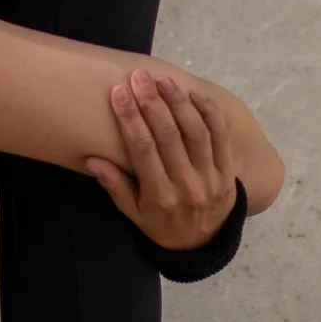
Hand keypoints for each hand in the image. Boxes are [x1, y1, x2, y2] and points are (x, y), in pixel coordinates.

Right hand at [85, 67, 241, 255]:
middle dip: (152, 102)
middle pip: (169, 136)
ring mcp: (210, 179)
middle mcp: (187, 186)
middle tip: (139, 77)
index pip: (143, 149)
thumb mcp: (133, 213)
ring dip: (179, 103)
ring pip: (196, 133)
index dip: (130, 118)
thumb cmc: (161, 224)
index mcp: (159, 197)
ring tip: (163, 81)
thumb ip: (115, 186)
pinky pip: (221, 138)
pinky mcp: (228, 173)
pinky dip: (209, 114)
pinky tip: (194, 95)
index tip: (118, 92)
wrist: (203, 245)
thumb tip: (92, 159)